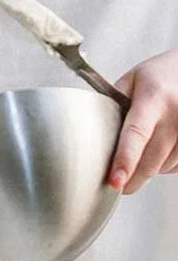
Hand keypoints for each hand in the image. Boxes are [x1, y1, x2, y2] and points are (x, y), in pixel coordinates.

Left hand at [108, 50, 177, 192]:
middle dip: (131, 178)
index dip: (124, 161)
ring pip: (163, 167)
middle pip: (150, 160)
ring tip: (139, 154)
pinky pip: (177, 167)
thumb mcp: (132, 80)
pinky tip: (158, 151)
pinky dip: (164, 165)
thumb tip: (91, 130)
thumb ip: (114, 103)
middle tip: (116, 184)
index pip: (136, 134)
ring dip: (148, 169)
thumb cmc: (159, 76)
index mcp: (153, 97)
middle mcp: (175, 115)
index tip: (114, 181)